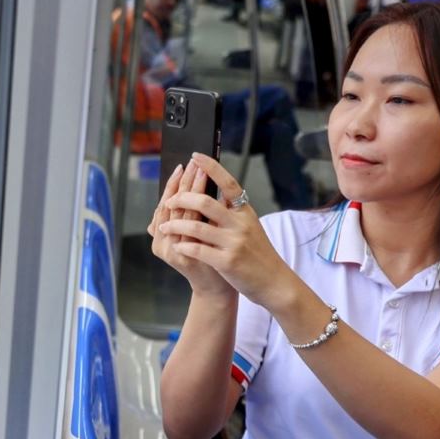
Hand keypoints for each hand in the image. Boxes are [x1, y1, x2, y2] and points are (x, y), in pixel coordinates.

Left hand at [157, 153, 292, 307]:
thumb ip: (231, 212)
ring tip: (165, 226)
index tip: (195, 156)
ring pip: (195, 227)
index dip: (211, 167)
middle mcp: (240, 224)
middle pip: (205, 202)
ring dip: (174, 224)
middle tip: (170, 201)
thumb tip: (209, 194)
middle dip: (181, 199)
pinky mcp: (227, 262)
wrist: (274, 282)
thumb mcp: (249, 227)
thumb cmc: (258, 254)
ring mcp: (234, 242)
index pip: (228, 183)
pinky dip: (183, 246)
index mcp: (245, 212)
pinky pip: (197, 249)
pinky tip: (176, 245)